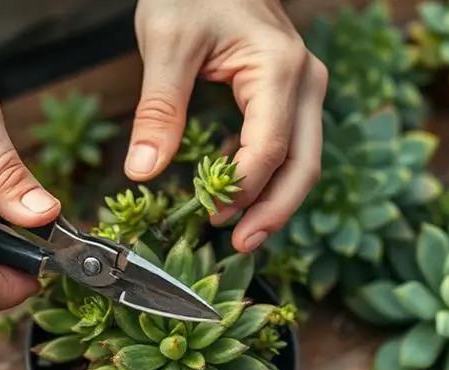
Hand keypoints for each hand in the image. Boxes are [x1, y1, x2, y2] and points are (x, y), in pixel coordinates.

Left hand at [129, 0, 327, 252]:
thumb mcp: (165, 45)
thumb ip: (158, 110)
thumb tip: (142, 171)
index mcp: (279, 69)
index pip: (270, 149)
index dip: (242, 191)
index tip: (210, 215)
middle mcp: (305, 81)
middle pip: (305, 165)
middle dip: (275, 212)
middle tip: (241, 246)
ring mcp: (303, 87)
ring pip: (303, 160)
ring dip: (273, 200)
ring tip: (237, 231)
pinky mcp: (290, 93)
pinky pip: (288, 145)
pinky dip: (265, 175)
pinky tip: (233, 194)